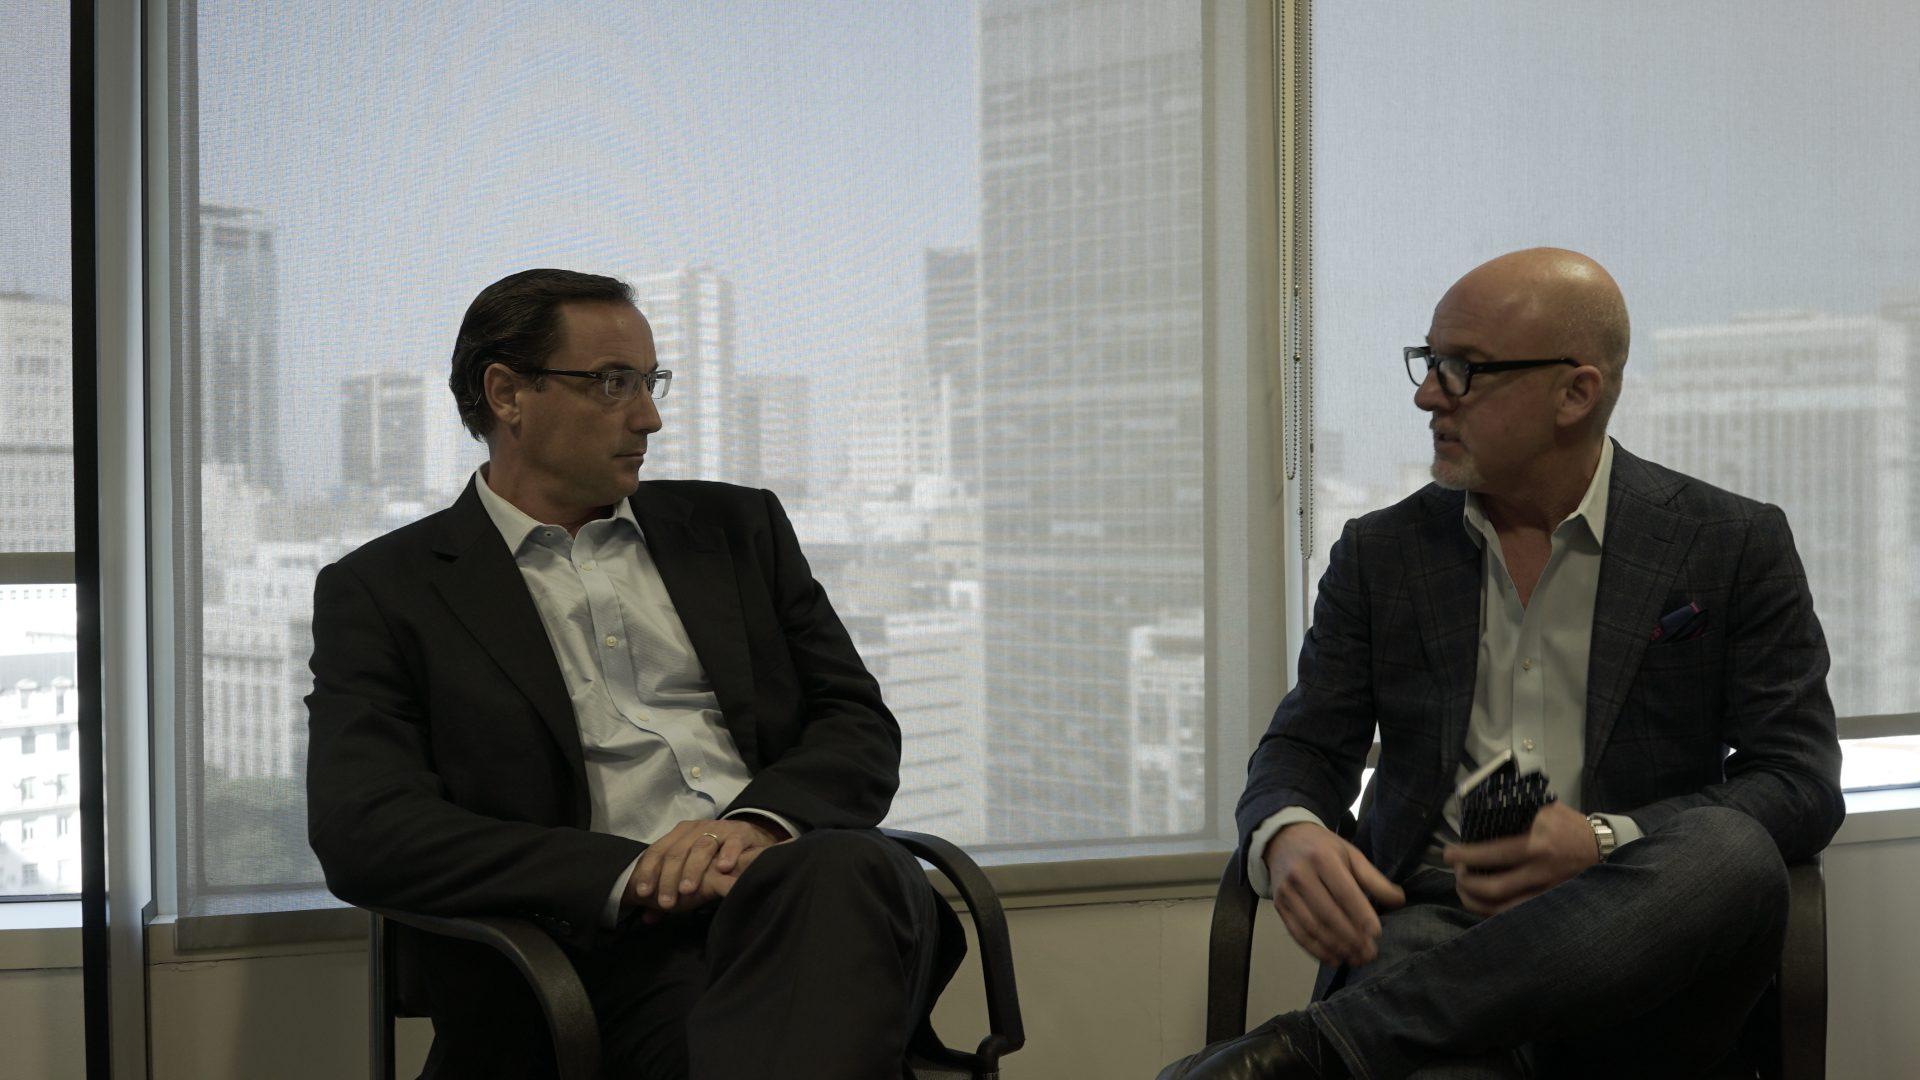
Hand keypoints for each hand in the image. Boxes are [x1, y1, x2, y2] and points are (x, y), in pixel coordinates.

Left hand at [625, 817, 788, 915]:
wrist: (747, 838)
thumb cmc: (713, 857)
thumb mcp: (689, 870)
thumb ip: (669, 891)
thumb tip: (648, 917)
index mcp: (680, 834)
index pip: (658, 850)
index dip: (648, 871)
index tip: (643, 893)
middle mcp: (697, 829)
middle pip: (678, 851)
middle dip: (669, 878)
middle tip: (666, 903)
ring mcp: (720, 829)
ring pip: (703, 846)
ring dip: (693, 869)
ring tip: (687, 890)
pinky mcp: (741, 833)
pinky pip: (734, 842)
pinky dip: (728, 854)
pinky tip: (723, 869)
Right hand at [1264, 821, 1405, 966]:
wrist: (1283, 840)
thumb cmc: (1324, 849)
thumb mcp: (1351, 854)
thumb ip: (1374, 879)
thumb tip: (1399, 901)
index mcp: (1322, 858)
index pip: (1344, 892)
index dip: (1361, 915)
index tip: (1377, 934)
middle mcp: (1301, 875)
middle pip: (1328, 914)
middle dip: (1351, 938)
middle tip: (1370, 954)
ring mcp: (1286, 892)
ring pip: (1312, 927)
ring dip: (1336, 948)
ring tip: (1356, 959)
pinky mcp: (1279, 906)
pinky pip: (1298, 933)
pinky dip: (1316, 950)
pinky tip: (1334, 959)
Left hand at [1444, 801, 1597, 915]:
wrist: (1605, 848)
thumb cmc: (1569, 825)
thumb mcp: (1544, 808)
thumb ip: (1515, 808)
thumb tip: (1479, 806)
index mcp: (1538, 842)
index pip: (1493, 853)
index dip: (1465, 855)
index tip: (1448, 853)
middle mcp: (1542, 870)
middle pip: (1492, 887)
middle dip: (1465, 881)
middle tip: (1456, 870)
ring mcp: (1547, 892)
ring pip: (1501, 908)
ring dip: (1474, 900)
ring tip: (1463, 887)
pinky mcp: (1551, 905)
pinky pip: (1515, 915)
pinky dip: (1492, 912)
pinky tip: (1481, 902)